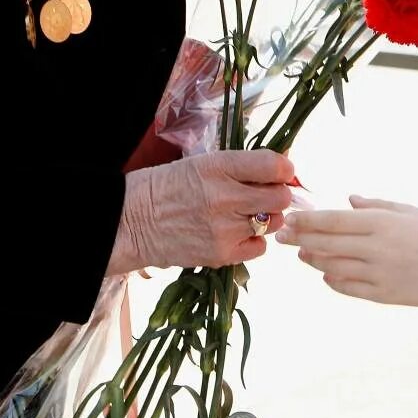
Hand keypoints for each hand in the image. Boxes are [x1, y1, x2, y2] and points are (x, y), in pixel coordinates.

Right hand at [107, 149, 294, 275]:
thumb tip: (283, 168)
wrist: (132, 221)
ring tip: (244, 215)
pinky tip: (236, 233)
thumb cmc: (169, 187)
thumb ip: (242, 167)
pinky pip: (260, 248)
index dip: (284, 170)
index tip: (281, 173)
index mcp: (219, 167)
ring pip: (273, 223)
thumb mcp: (203, 163)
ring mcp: (224, 228)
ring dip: (266, 217)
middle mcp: (225, 197)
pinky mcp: (221, 254)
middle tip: (264, 195)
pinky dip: (254, 241)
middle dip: (277, 194)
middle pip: (280, 197)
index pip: (274, 166)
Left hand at [278, 195, 417, 308]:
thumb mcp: (409, 211)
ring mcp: (376, 273)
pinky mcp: (381, 294)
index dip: (308, 220)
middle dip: (300, 239)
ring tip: (301, 254)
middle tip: (281, 237)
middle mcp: (374, 248)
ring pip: (332, 266)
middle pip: (327, 242)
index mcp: (381, 223)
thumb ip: (376, 205)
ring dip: (313, 259)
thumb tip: (348, 200)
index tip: (290, 218)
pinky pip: (347, 287)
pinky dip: (332, 279)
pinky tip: (326, 273)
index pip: (333, 220)